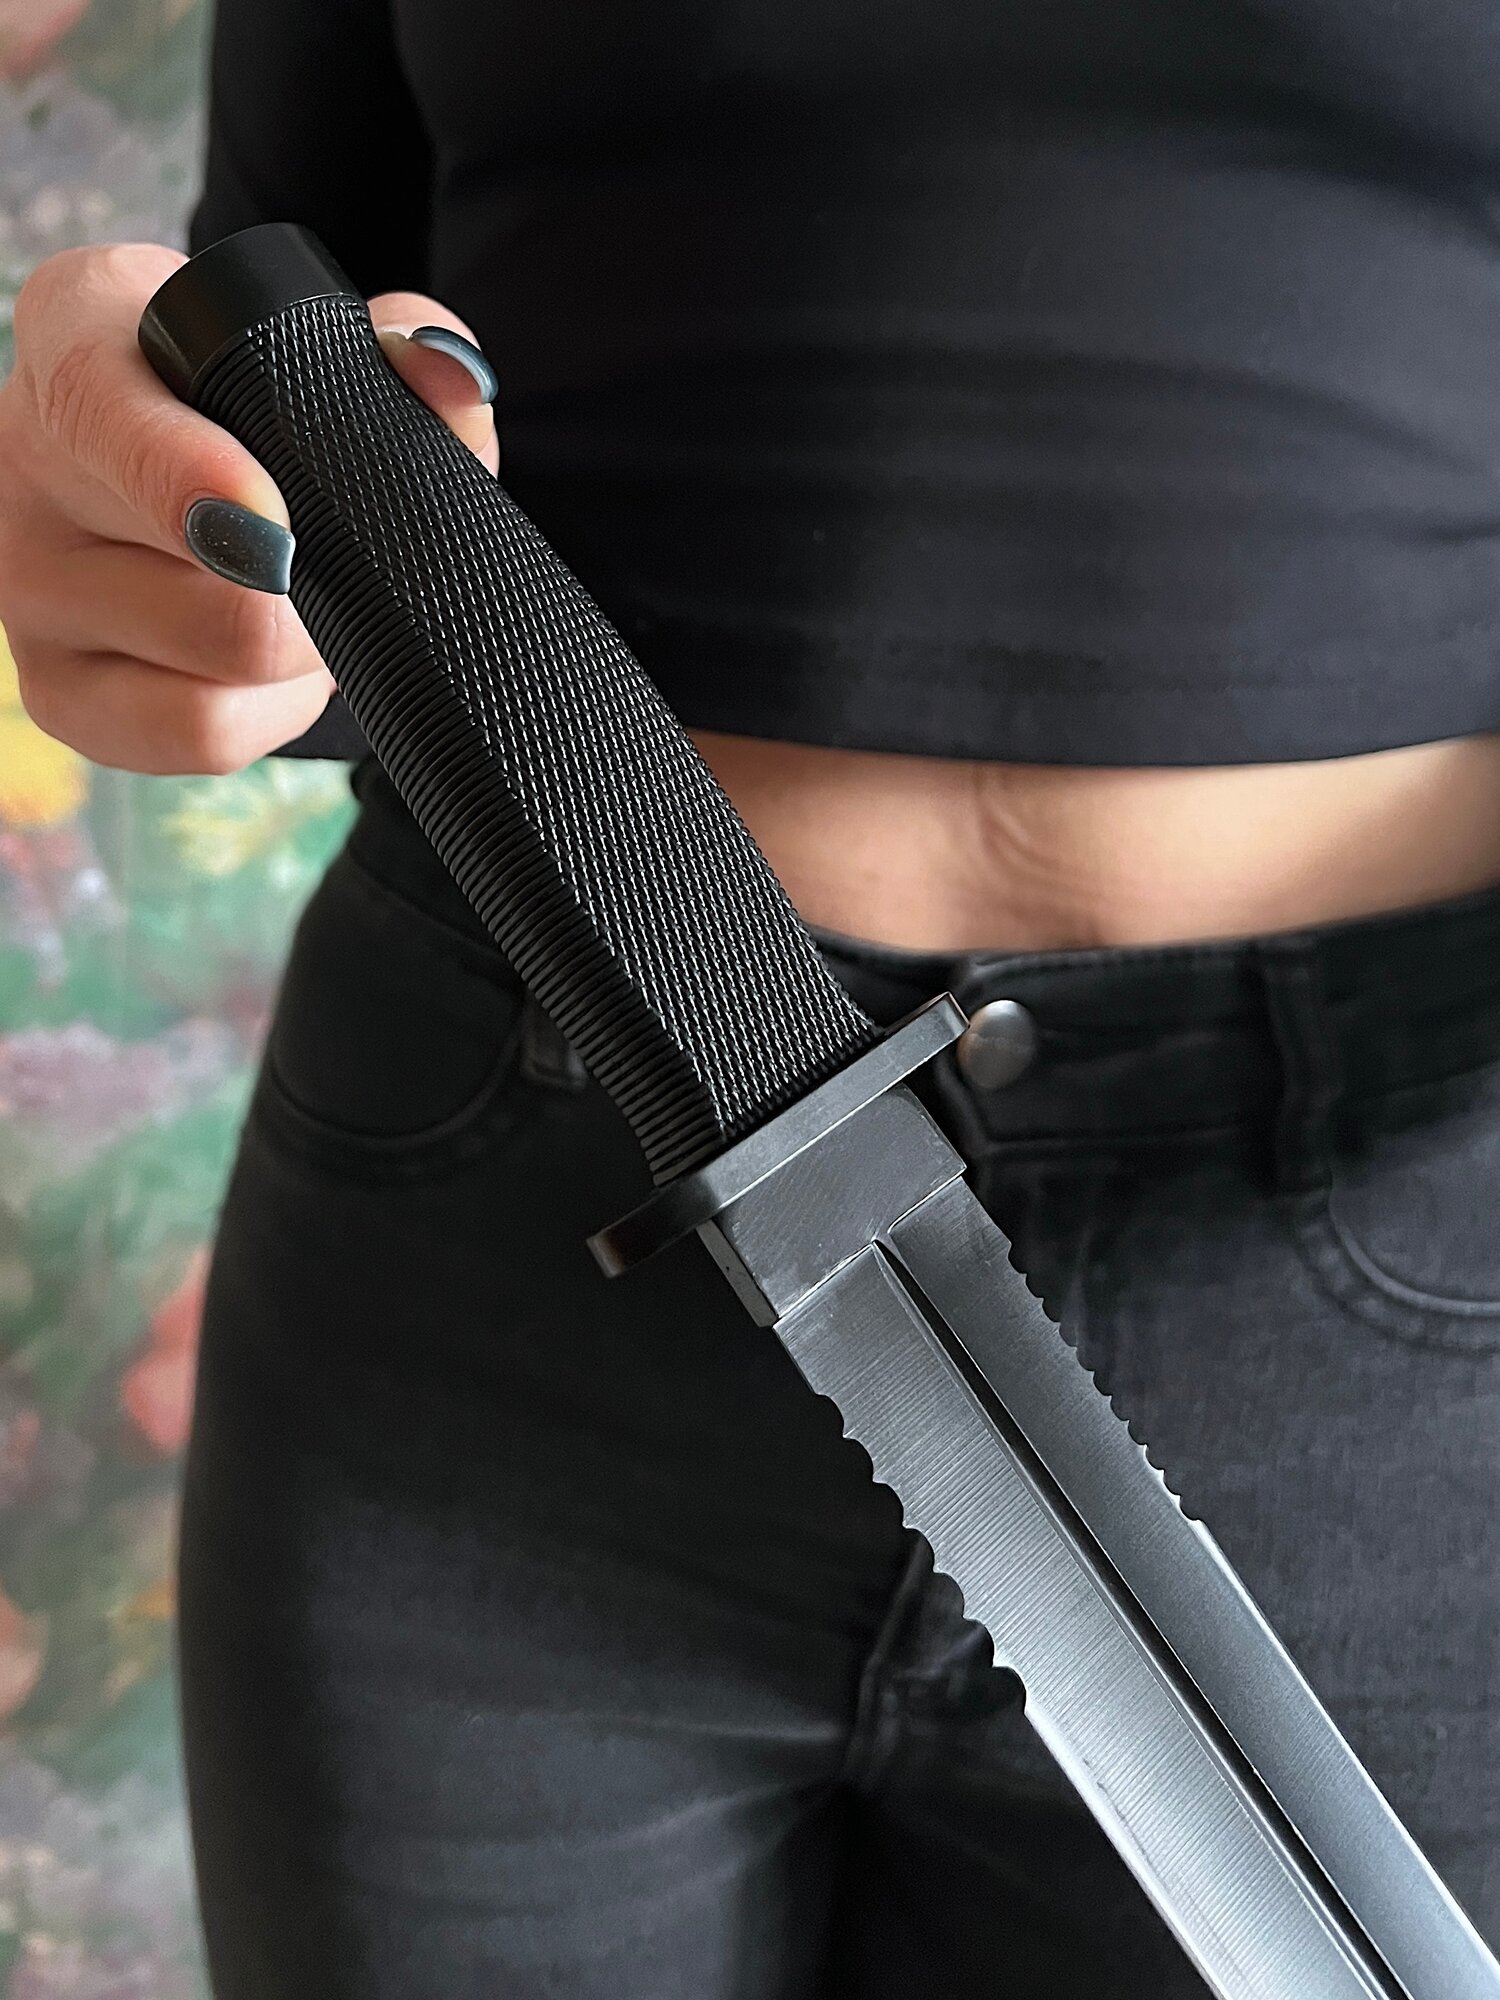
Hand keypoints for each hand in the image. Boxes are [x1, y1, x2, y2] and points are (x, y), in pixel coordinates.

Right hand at [0, 241, 498, 773]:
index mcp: (77, 336)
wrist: (181, 480)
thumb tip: (450, 377)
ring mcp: (28, 590)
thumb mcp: (320, 349)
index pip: (106, 411)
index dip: (192, 479)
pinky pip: (202, 732)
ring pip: (227, 661)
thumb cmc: (254, 402)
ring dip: (310, 647)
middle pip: (215, 577)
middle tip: (341, 553)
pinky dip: (273, 710)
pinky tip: (273, 664)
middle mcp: (25, 459)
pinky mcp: (58, 696)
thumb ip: (402, 347)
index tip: (274, 528)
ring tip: (306, 596)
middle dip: (323, 582)